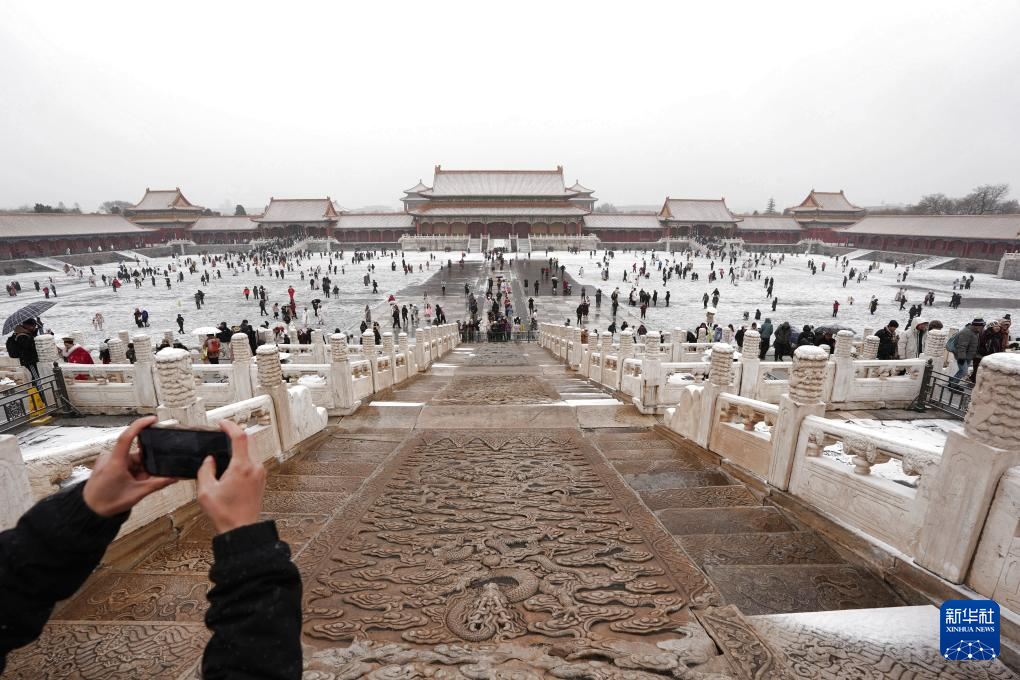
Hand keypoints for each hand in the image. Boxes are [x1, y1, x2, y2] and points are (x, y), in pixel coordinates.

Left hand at [83, 415, 177, 516]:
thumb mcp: (137, 493)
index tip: (152, 420)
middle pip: (136, 454)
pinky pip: (124, 464)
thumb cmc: (108, 502)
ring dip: (138, 471)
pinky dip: (131, 472)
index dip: (140, 425)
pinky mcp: (106, 465)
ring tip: (135, 485)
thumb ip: (158, 484)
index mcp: (116, 462)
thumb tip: (174, 477)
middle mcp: (110, 458)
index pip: (127, 436)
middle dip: (145, 466)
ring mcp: (107, 461)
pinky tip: (130, 483)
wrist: (89, 511)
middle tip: (145, 479)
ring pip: (131, 460)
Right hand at [196, 419, 264, 534]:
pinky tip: (233, 463)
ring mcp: (260, 474)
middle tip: (223, 433)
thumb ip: (205, 470)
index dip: (230, 426)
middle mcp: (255, 468)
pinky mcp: (261, 480)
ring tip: (225, 448)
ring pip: (253, 450)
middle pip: (250, 440)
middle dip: (236, 433)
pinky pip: (254, 461)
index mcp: (242, 467)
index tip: (221, 423)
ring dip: (241, 445)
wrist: (241, 530)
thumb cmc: (225, 514)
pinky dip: (244, 456)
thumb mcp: (206, 492)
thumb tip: (209, 460)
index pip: (240, 437)